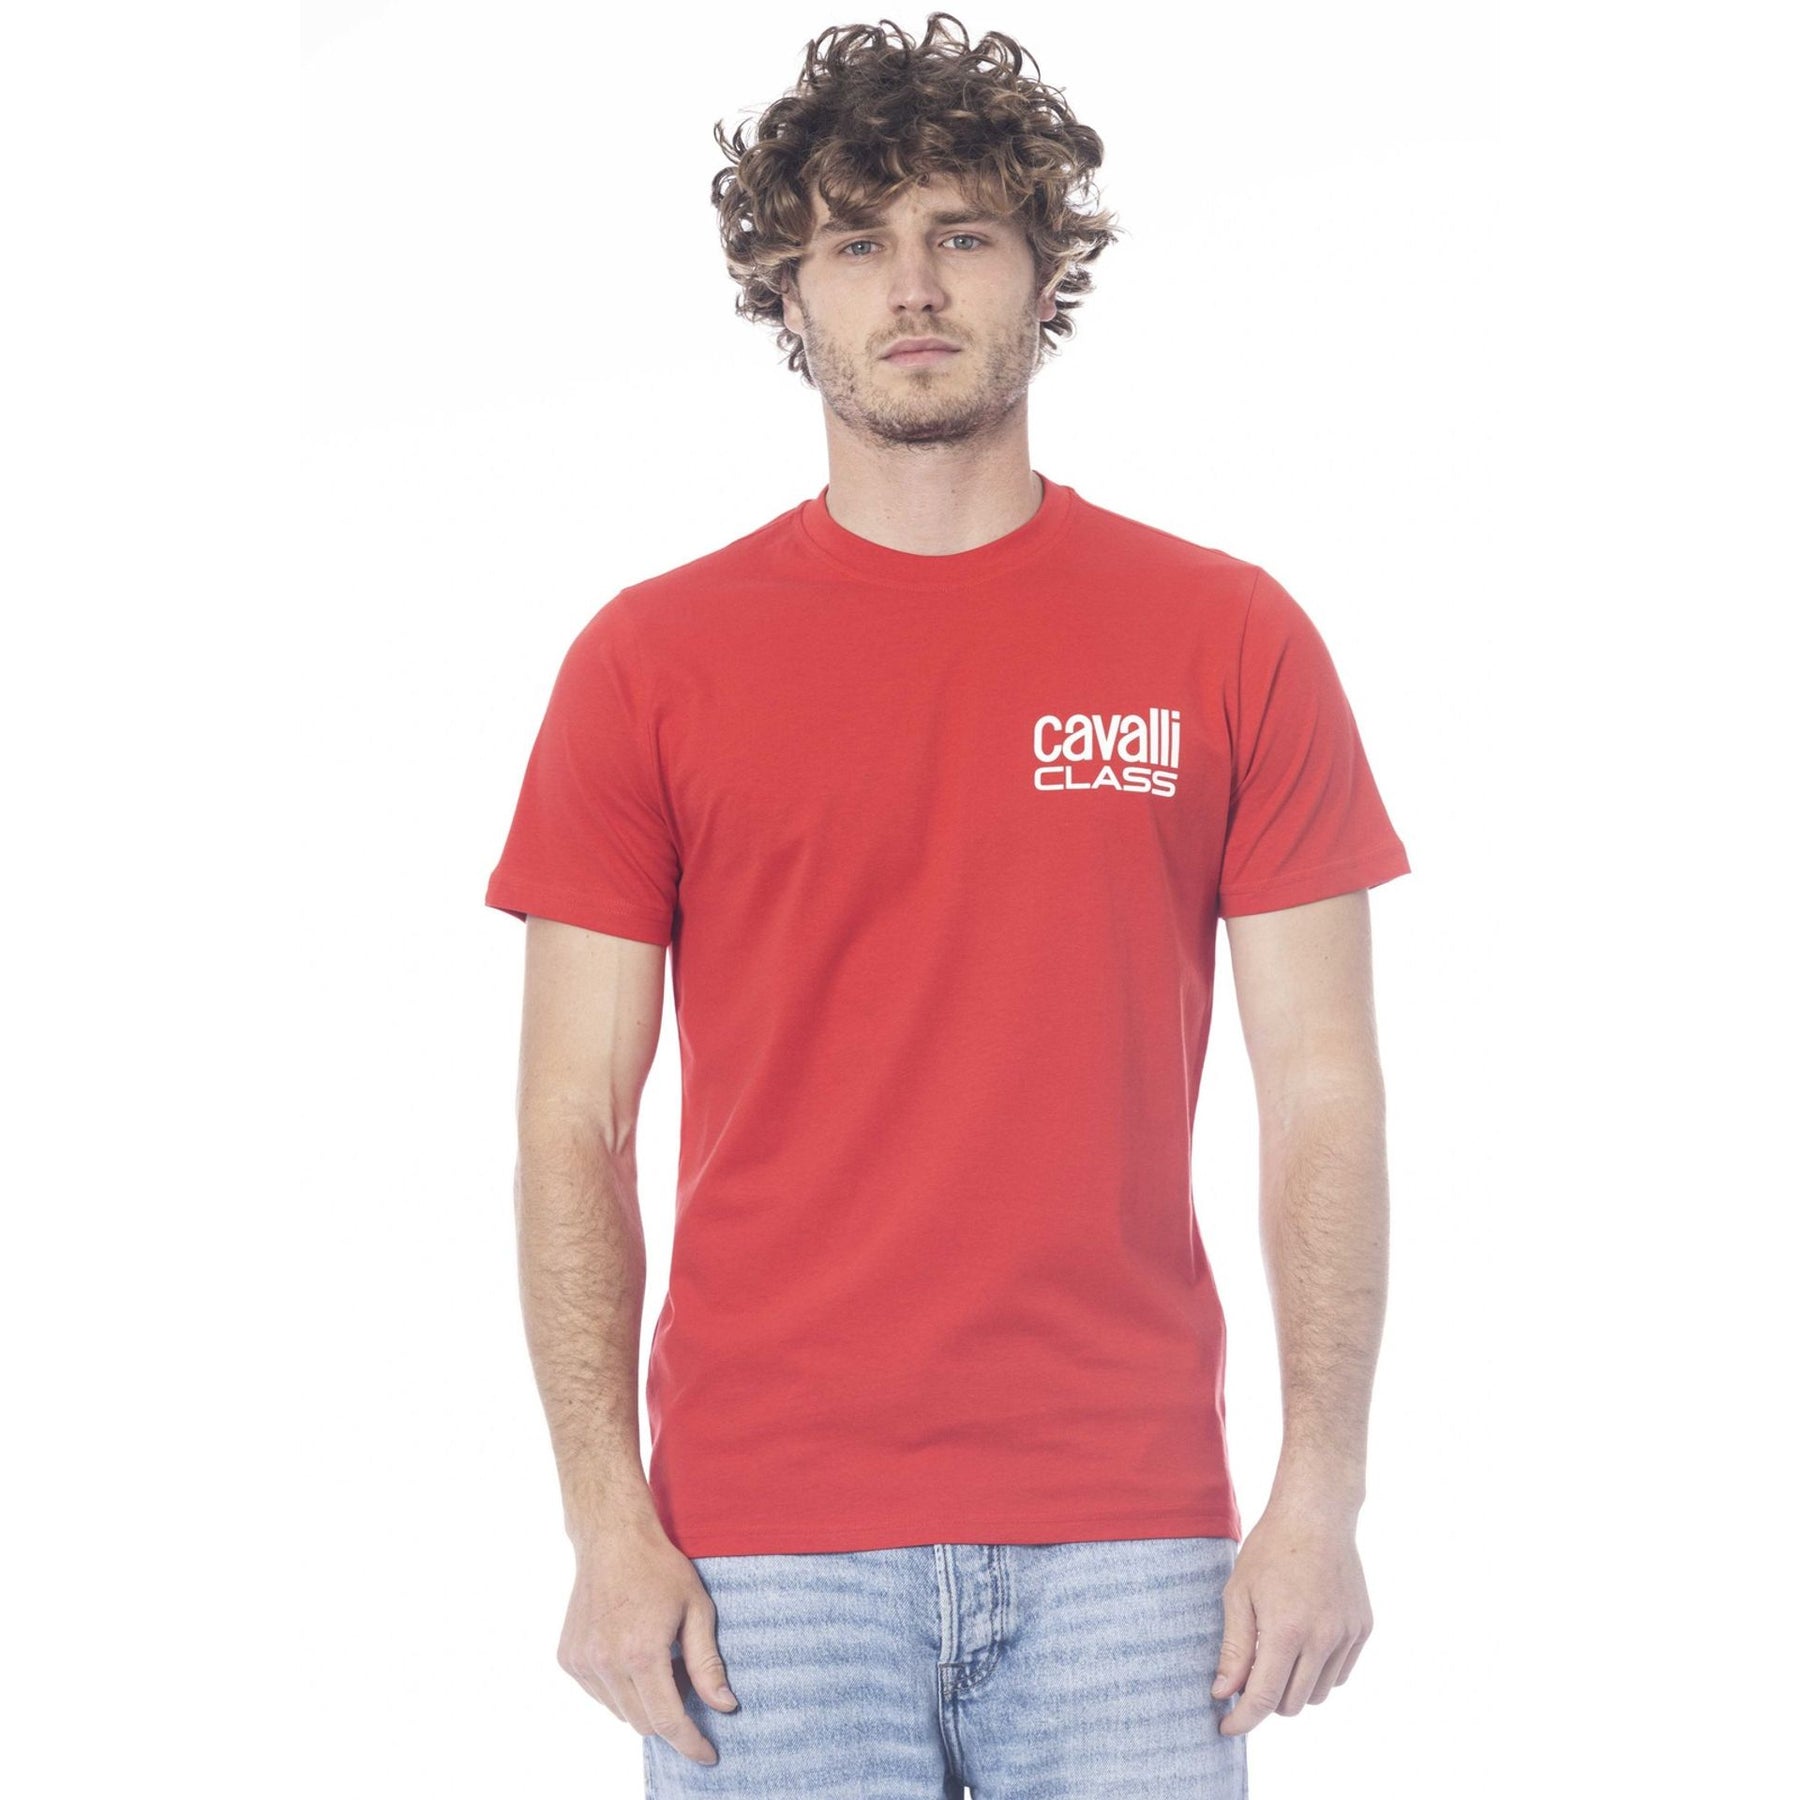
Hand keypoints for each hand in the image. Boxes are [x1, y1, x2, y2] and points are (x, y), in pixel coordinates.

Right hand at [557, 1515, 737, 1764]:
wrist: (612, 1538)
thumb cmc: (660, 1569)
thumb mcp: (697, 1609)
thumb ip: (708, 1663)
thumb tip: (724, 1707)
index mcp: (641, 1653)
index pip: (667, 1721)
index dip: (690, 1744)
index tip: (707, 1757)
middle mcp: (606, 1663)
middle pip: (643, 1722)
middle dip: (670, 1718)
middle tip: (687, 1685)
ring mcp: (582, 1662)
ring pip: (620, 1712)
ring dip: (643, 1702)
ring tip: (658, 1660)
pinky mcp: (568, 1658)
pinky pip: (600, 1694)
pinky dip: (620, 1689)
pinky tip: (630, 1653)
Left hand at [1210, 1504, 1372, 1735]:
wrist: (1316, 1515)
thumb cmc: (1269, 1550)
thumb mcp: (1239, 1594)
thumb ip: (1234, 1649)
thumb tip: (1223, 1693)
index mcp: (1286, 1631)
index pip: (1263, 1698)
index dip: (1242, 1720)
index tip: (1226, 1727)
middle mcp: (1322, 1639)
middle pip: (1292, 1703)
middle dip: (1266, 1700)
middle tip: (1250, 1677)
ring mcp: (1347, 1635)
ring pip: (1319, 1694)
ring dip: (1295, 1688)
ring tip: (1278, 1655)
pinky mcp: (1363, 1629)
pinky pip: (1340, 1674)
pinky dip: (1320, 1673)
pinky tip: (1304, 1645)